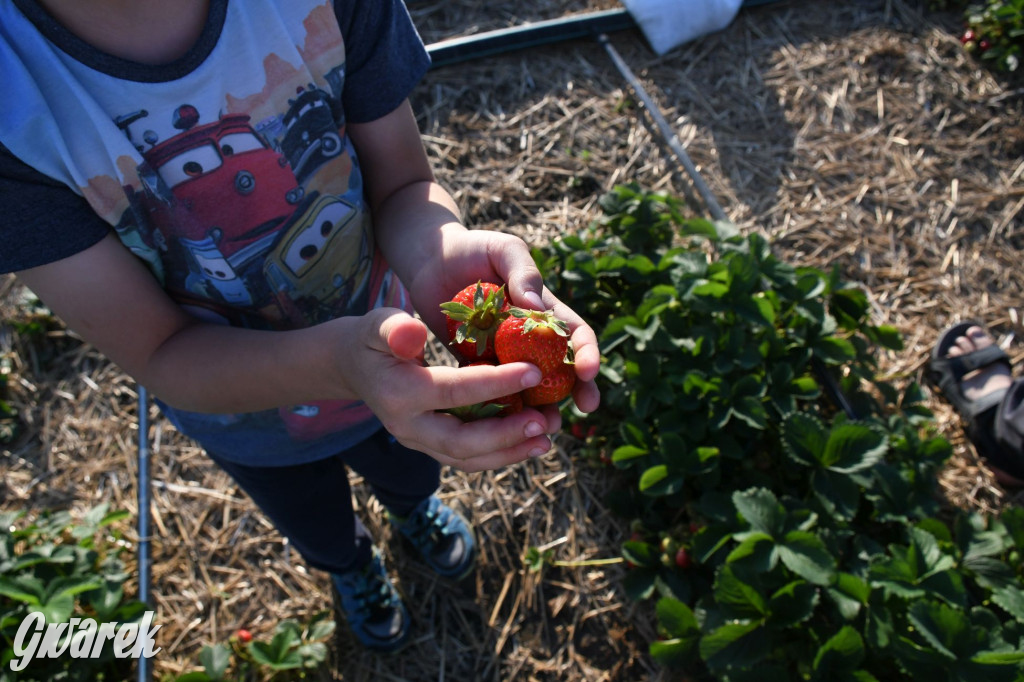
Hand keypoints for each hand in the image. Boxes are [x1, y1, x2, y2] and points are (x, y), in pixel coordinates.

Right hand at [345, 308, 556, 471]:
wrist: (352, 368)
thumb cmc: (372, 338)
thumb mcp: (377, 324)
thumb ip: (394, 329)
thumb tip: (414, 331)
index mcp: (399, 394)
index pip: (454, 393)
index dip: (495, 384)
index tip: (534, 372)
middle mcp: (409, 427)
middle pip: (462, 442)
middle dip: (506, 435)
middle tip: (544, 421)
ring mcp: (419, 442)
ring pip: (468, 458)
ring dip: (510, 452)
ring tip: (546, 439)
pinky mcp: (431, 446)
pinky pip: (468, 457)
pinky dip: (501, 453)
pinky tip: (530, 441)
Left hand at [409, 228, 600, 427]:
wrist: (430, 260)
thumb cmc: (472, 249)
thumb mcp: (504, 250)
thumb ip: (523, 272)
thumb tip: (538, 307)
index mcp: (544, 310)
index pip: (575, 333)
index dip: (587, 352)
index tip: (588, 370)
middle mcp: (529, 337)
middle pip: (561, 367)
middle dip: (577, 389)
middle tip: (585, 407)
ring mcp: (503, 354)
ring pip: (529, 387)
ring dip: (542, 407)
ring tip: (547, 425)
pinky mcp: (475, 365)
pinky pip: (490, 391)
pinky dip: (501, 408)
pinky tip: (504, 426)